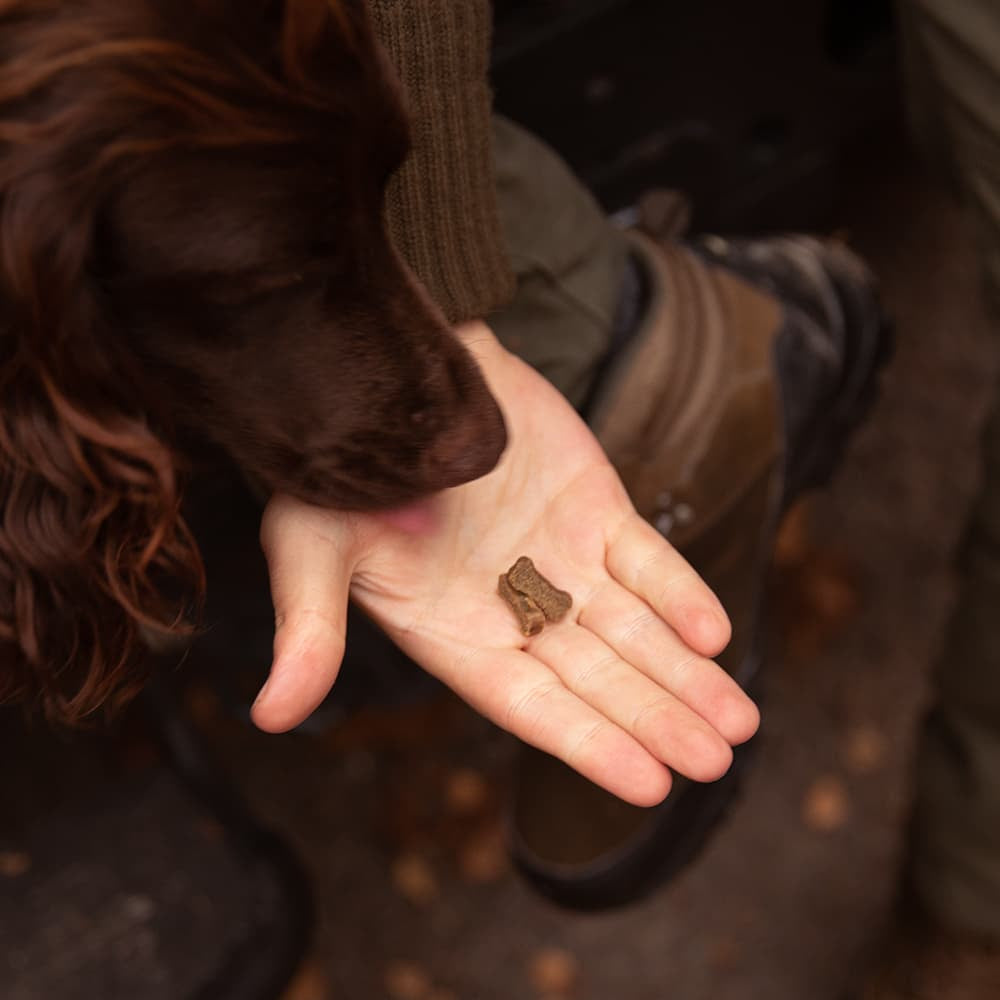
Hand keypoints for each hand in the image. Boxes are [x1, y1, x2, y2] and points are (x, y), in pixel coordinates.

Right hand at [251, 322, 758, 805]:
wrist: (395, 375)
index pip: (530, 703)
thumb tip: (271, 718)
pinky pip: (647, 558)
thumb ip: (311, 628)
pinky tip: (715, 633)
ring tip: (739, 723)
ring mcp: (563, 560)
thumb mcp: (313, 544)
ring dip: (686, 673)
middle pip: (598, 677)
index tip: (649, 784)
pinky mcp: (597, 509)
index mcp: (455, 634)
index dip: (586, 742)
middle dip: (657, 718)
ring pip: (635, 628)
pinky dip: (681, 592)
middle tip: (715, 762)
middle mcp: (516, 609)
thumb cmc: (341, 468)